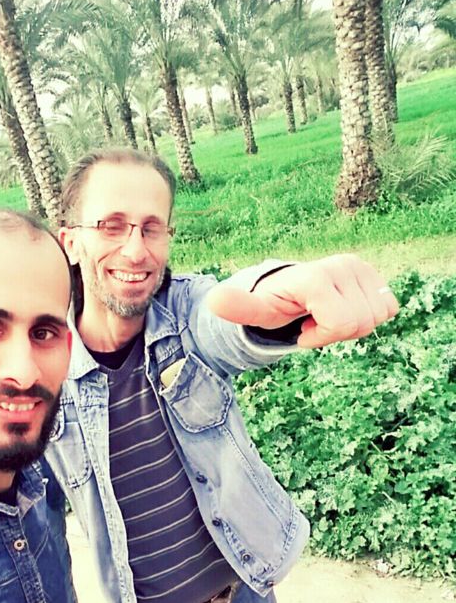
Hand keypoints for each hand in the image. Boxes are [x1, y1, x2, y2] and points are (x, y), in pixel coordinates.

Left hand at [205, 254, 398, 348]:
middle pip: (362, 324)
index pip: (342, 323)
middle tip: (314, 322)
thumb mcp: (255, 309)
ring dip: (351, 326)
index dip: (322, 336)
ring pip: (377, 318)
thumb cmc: (273, 303)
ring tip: (326, 315)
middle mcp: (344, 266)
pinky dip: (367, 317)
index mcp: (317, 276)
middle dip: (336, 333)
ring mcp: (362, 268)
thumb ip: (238, 306)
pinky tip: (343, 310)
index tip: (303, 329)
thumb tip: (214, 300)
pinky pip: (389, 308)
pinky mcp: (376, 275)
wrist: (290, 290)